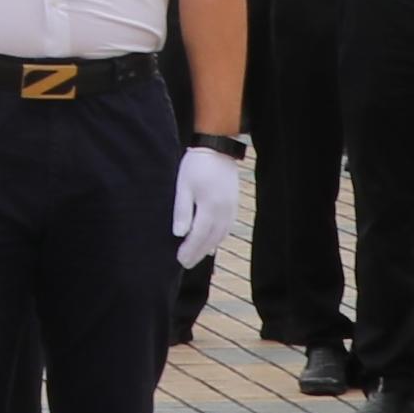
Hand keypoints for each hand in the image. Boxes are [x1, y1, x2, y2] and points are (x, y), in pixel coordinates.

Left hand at [170, 144, 238, 270]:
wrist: (217, 148)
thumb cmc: (196, 165)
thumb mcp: (183, 186)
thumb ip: (182, 210)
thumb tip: (179, 234)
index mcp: (210, 206)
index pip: (199, 235)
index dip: (189, 249)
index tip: (180, 260)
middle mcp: (223, 211)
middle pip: (211, 239)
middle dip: (198, 253)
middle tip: (186, 264)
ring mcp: (231, 208)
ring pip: (221, 235)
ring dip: (209, 247)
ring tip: (197, 257)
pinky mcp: (234, 204)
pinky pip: (227, 227)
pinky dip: (219, 238)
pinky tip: (212, 242)